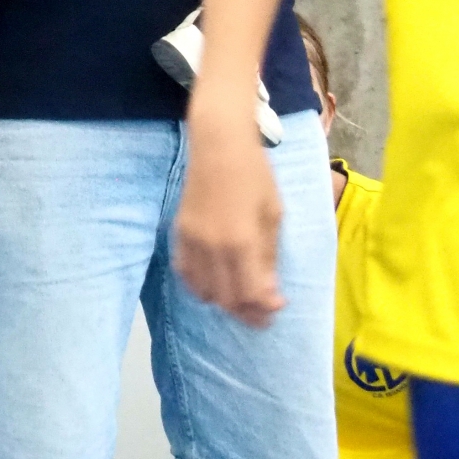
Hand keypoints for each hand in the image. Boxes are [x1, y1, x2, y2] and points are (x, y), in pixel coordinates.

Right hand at [174, 116, 285, 326]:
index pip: (251, 293)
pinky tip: (216, 285)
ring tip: (243, 300)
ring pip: (205, 293)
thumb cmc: (255, 174)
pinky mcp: (179, 235)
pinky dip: (201, 288)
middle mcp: (213, 249)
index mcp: (241, 242)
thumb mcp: (273, 213)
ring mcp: (193, 243)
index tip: (278, 306)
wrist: (219, 145)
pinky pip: (186, 276)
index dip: (266, 307)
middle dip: (248, 312)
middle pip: (228, 299)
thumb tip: (270, 293)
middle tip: (264, 313)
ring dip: (226, 303)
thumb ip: (269, 256)